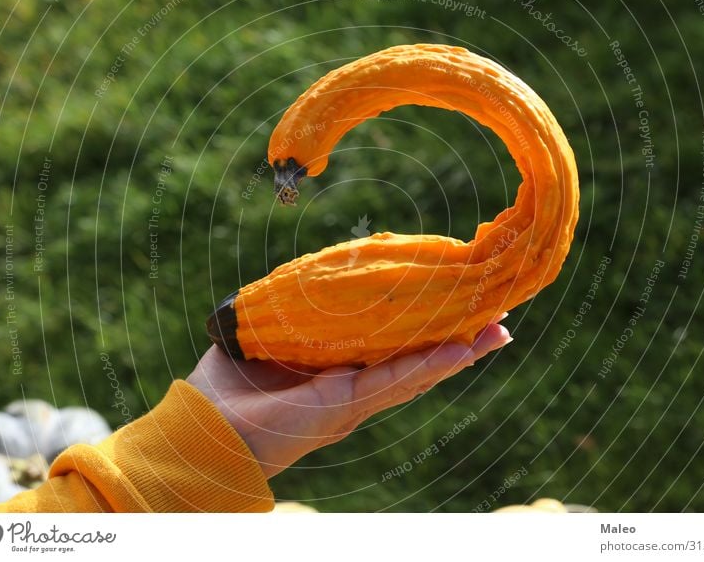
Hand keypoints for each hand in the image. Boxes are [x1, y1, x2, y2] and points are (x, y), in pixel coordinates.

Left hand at [187, 318, 511, 477]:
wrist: (204, 426)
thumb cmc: (232, 384)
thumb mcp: (271, 337)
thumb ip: (292, 313)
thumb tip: (303, 279)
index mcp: (342, 374)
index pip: (395, 348)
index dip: (429, 329)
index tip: (460, 304)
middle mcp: (356, 390)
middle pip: (417, 361)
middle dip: (459, 340)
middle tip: (499, 316)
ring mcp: (354, 400)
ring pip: (417, 372)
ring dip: (458, 352)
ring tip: (497, 331)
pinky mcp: (343, 406)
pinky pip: (392, 382)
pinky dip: (428, 366)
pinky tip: (459, 350)